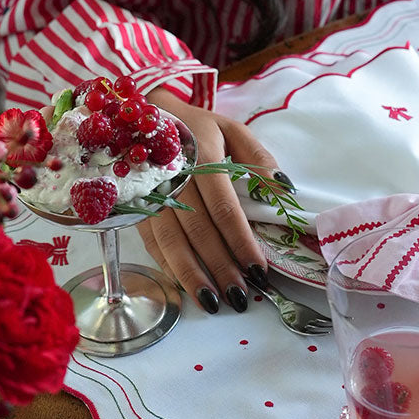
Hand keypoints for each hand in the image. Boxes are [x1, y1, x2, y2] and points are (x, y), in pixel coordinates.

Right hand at [139, 91, 286, 313]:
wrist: (142, 116)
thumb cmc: (196, 127)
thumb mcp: (232, 130)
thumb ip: (260, 158)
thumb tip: (284, 190)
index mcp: (201, 155)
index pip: (224, 208)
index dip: (241, 241)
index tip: (259, 269)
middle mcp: (173, 177)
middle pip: (198, 230)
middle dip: (220, 267)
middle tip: (240, 296)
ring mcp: (149, 193)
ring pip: (171, 241)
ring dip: (192, 275)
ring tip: (213, 302)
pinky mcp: (134, 206)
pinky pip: (151, 242)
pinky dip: (168, 267)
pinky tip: (186, 286)